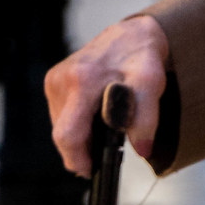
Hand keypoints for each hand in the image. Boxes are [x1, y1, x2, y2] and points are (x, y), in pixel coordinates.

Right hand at [46, 15, 168, 172]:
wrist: (132, 35)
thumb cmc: (141, 58)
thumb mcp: (151, 86)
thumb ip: (146, 119)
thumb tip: (142, 149)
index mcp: (82, 81)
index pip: (68, 134)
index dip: (77, 158)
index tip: (90, 169)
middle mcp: (62, 79)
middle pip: (61, 135)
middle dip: (79, 150)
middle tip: (100, 154)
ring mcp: (54, 79)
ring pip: (60, 126)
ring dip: (79, 136)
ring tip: (101, 127)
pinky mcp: (53, 80)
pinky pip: (60, 115)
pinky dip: (76, 124)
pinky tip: (92, 117)